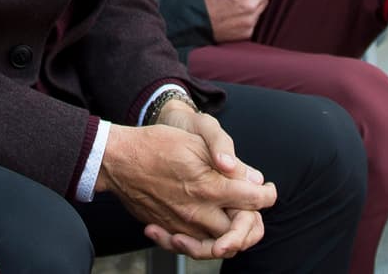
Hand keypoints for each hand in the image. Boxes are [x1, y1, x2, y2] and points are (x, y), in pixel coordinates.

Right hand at [97, 118, 275, 259]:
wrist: (118, 159)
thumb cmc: (158, 144)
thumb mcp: (199, 143)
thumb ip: (229, 163)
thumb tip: (254, 178)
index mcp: (210, 187)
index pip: (253, 201)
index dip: (267, 196)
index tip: (268, 190)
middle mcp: (197, 212)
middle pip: (238, 232)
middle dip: (252, 223)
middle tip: (253, 210)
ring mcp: (180, 224)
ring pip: (215, 244)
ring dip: (230, 237)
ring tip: (235, 223)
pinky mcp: (166, 228)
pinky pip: (190, 245)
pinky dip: (202, 241)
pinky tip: (204, 228)